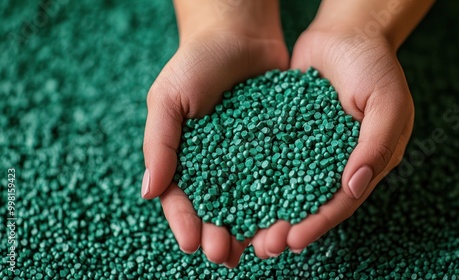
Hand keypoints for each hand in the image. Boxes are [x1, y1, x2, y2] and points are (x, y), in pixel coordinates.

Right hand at [141, 0, 287, 266]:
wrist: (240, 34)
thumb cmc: (196, 63)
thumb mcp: (168, 98)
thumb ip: (159, 144)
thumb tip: (148, 193)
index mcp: (187, 160)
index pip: (182, 200)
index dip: (185, 223)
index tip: (191, 244)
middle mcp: (219, 166)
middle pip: (218, 210)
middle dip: (220, 236)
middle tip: (225, 256)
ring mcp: (251, 160)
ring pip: (252, 203)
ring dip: (254, 229)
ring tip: (259, 249)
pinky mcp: (279, 149)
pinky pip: (283, 178)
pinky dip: (284, 200)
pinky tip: (289, 218)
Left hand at [252, 25, 413, 256]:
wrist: (346, 32)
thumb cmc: (375, 65)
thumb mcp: (387, 103)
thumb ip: (376, 146)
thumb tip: (353, 186)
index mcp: (367, 161)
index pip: (341, 202)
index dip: (318, 223)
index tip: (293, 240)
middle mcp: (337, 161)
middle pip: (310, 202)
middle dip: (288, 226)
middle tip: (263, 247)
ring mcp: (311, 149)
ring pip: (287, 186)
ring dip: (268, 210)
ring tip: (245, 231)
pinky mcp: (289, 134)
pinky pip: (272, 158)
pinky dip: (257, 177)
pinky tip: (235, 191)